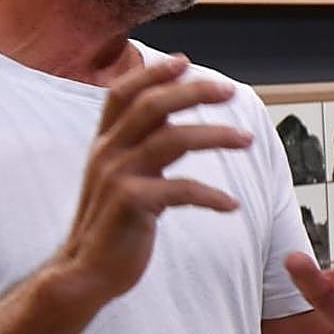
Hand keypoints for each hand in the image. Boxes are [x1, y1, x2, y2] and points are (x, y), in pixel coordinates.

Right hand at [53, 56, 252, 303]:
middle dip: (194, 92)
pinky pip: (180, 190)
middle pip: (153, 105)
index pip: (123, 93)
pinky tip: (231, 205)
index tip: (183, 61)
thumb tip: (173, 122)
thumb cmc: (113, 224)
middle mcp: (107, 153)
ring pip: (172, 139)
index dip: (152, 73)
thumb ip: (142, 148)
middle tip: (229, 91)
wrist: (87, 272)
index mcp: (105, 143)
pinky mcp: (130, 205)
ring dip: (215, 136)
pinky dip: (210, 196)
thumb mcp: (122, 177)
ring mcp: (117, 177)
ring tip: (246, 141)